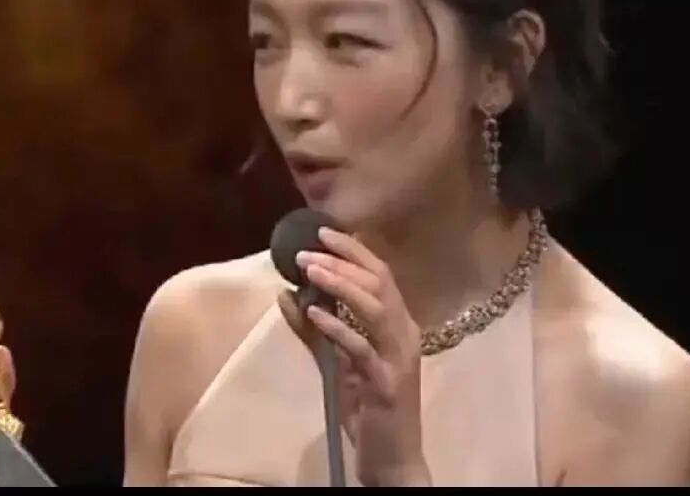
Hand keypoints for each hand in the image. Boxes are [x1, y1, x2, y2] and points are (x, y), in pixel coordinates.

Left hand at [277, 228, 429, 486]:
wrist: (391, 458)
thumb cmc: (367, 409)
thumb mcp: (335, 364)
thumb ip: (313, 330)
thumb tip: (285, 293)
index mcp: (397, 324)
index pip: (380, 274)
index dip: (353, 250)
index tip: (321, 231)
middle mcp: (404, 333)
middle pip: (379, 282)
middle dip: (342, 261)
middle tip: (304, 251)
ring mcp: (398, 357)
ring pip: (376, 307)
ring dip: (341, 284)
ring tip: (308, 269)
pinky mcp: (387, 383)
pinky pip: (362, 348)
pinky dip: (338, 327)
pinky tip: (313, 311)